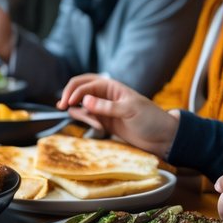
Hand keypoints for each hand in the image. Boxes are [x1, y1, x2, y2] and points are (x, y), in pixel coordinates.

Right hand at [56, 74, 178, 157]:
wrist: (162, 137)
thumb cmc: (151, 119)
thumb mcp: (130, 110)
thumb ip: (107, 106)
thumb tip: (85, 101)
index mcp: (112, 87)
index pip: (86, 84)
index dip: (75, 92)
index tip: (67, 104)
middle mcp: (104, 95)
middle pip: (79, 88)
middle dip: (69, 95)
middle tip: (61, 106)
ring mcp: (103, 109)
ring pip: (81, 105)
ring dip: (82, 114)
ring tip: (97, 126)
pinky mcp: (103, 121)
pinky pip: (87, 118)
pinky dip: (88, 123)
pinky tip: (100, 129)